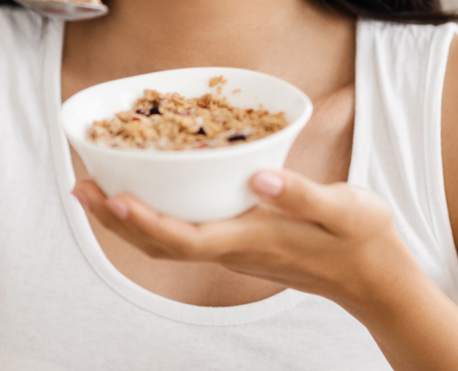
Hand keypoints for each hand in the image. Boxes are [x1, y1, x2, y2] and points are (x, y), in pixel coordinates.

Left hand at [72, 170, 417, 313]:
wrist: (377, 279)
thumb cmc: (364, 239)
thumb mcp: (344, 209)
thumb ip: (301, 195)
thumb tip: (258, 178)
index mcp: (253, 239)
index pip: (185, 238)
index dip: (144, 220)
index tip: (112, 196)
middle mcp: (235, 250)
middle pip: (161, 243)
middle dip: (116, 218)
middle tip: (79, 186)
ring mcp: (235, 251)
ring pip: (168, 242)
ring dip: (127, 219)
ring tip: (95, 190)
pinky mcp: (241, 244)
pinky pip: (184, 234)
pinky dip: (154, 216)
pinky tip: (147, 194)